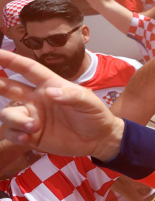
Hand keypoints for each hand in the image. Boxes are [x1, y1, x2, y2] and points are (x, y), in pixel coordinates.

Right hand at [0, 51, 123, 159]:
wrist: (99, 140)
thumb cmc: (95, 115)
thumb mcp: (89, 103)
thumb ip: (72, 95)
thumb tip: (50, 92)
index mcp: (50, 85)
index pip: (28, 69)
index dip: (11, 60)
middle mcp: (36, 99)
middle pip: (9, 87)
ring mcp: (32, 116)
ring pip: (8, 113)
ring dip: (15, 119)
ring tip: (33, 127)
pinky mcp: (31, 134)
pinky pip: (12, 132)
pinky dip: (15, 134)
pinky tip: (26, 138)